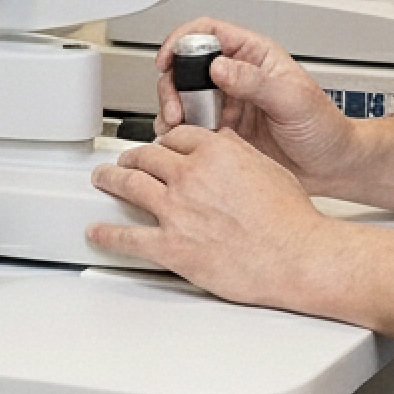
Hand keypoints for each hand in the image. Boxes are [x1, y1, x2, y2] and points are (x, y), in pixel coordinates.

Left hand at [88, 127, 331, 305]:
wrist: (296, 256)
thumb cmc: (291, 219)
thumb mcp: (268, 168)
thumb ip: (239, 153)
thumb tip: (225, 147)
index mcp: (214, 151)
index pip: (177, 137)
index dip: (166, 142)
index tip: (161, 147)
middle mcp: (189, 175)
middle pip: (148, 156)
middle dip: (133, 157)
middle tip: (126, 161)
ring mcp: (176, 209)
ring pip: (130, 185)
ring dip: (111, 180)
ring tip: (102, 179)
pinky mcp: (171, 245)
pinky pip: (129, 237)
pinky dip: (108, 233)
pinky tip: (97, 231)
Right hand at [154, 18, 359, 194]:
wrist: (331, 168)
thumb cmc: (325, 128)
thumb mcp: (293, 99)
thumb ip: (256, 82)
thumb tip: (220, 67)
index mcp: (255, 56)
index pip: (210, 33)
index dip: (183, 40)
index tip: (167, 59)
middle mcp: (238, 77)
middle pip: (187, 67)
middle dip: (172, 86)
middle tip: (175, 110)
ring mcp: (229, 105)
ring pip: (184, 99)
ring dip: (174, 112)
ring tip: (178, 130)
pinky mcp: (223, 132)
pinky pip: (191, 128)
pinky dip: (181, 135)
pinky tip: (187, 144)